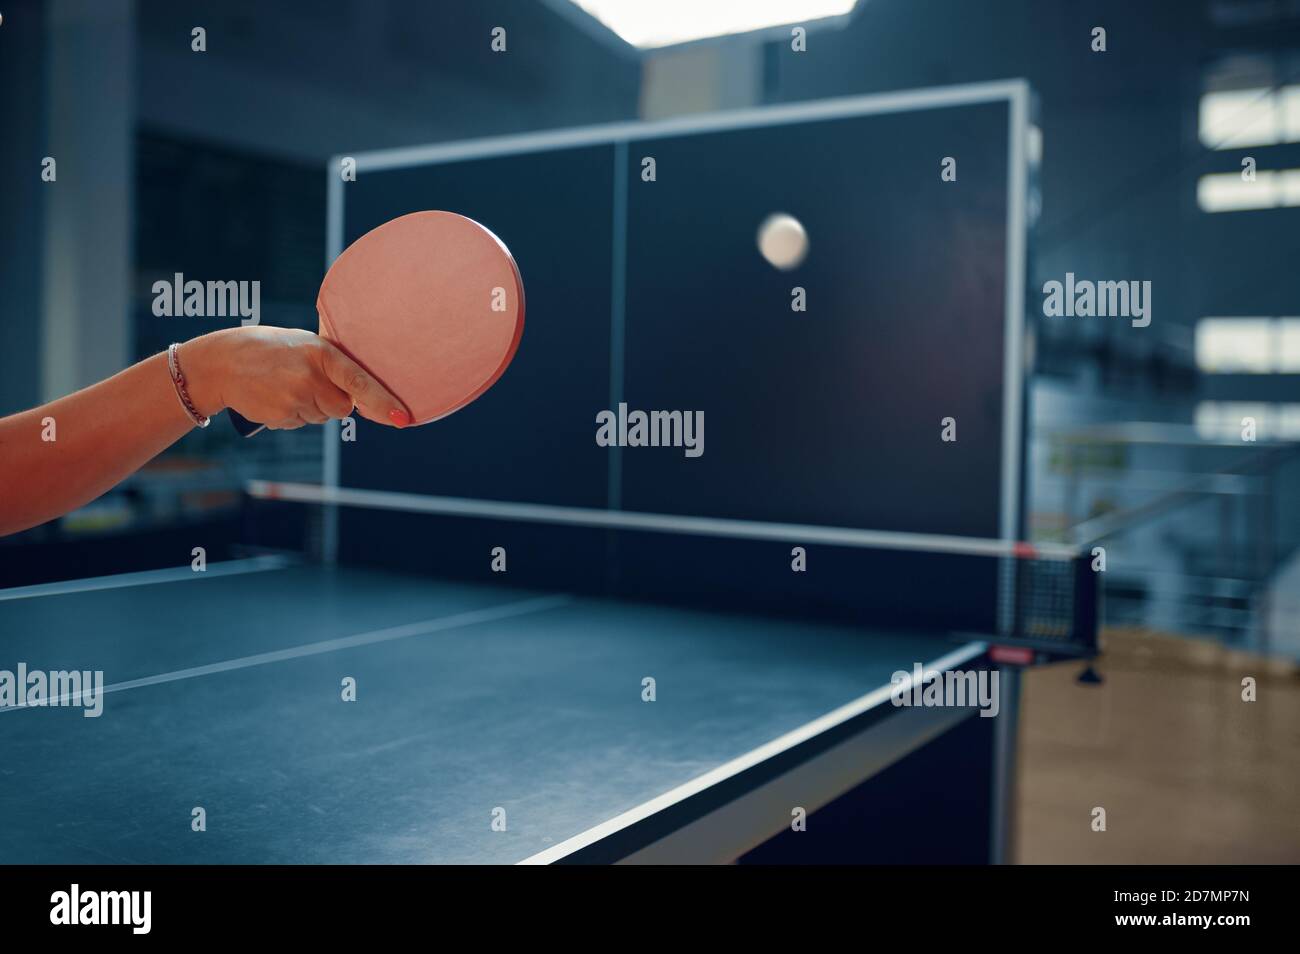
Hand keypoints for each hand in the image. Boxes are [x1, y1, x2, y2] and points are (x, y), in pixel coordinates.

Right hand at [183, 327, 409, 429]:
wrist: (223, 362)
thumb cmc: (272, 349)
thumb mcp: (305, 344)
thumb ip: (332, 364)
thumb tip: (364, 394)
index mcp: (322, 353)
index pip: (360, 381)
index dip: (383, 402)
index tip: (403, 418)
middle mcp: (310, 377)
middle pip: (342, 407)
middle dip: (331, 400)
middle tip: (305, 380)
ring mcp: (295, 399)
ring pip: (321, 417)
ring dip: (310, 406)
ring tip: (285, 384)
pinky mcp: (281, 417)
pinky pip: (300, 424)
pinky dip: (292, 414)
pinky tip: (274, 395)